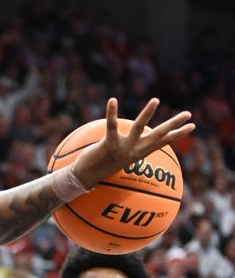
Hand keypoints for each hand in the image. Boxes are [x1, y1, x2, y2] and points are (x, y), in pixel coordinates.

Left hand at [72, 98, 194, 188]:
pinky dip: (111, 112)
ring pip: (139, 128)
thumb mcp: (120, 157)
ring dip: (147, 113)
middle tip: (188, 113)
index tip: (192, 126)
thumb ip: (129, 149)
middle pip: (158, 135)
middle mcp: (134, 151)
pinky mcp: (109, 145)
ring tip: (156, 100)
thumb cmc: (101, 165)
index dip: (178, 134)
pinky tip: (113, 100)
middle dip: (174, 124)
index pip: (163, 143)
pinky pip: (111, 126)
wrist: (86, 177)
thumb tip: (134, 142)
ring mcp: (123, 148)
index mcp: (139, 153)